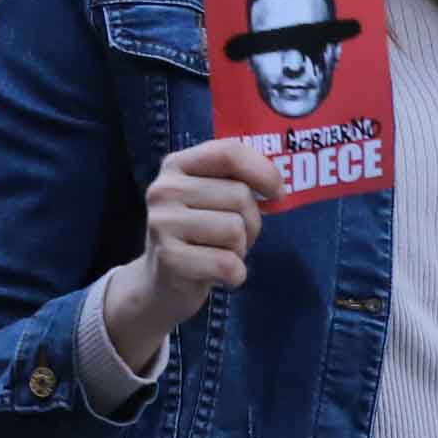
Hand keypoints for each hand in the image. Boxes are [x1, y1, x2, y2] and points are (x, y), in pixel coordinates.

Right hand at [112, 138, 283, 358]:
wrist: (159, 284)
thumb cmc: (198, 236)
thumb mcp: (211, 198)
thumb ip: (238, 182)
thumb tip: (277, 191)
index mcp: (177, 165)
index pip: (229, 153)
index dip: (264, 172)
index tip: (277, 194)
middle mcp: (164, 189)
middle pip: (239, 195)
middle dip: (251, 223)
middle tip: (233, 239)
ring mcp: (162, 223)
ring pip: (235, 230)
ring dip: (240, 250)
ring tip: (219, 254)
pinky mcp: (167, 258)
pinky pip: (227, 263)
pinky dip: (234, 275)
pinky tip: (217, 276)